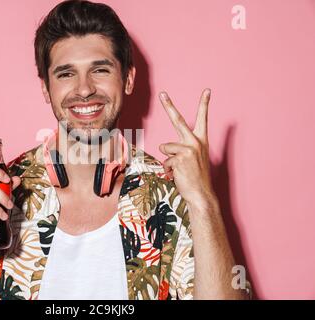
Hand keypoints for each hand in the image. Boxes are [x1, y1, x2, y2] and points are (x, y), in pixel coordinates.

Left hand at [159, 88, 215, 207]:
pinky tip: (177, 174)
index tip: (207, 90)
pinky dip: (167, 168)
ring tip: (178, 169)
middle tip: (162, 93)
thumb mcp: (192, 158)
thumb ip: (181, 148)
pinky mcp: (180, 157)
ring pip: (165, 147)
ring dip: (167, 159)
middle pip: (178, 120)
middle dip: (169, 105)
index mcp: (201, 141)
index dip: (204, 104)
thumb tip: (163, 147)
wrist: (200, 193)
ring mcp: (188, 149)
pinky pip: (165, 160)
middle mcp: (196, 142)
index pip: (203, 119)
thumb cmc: (195, 177)